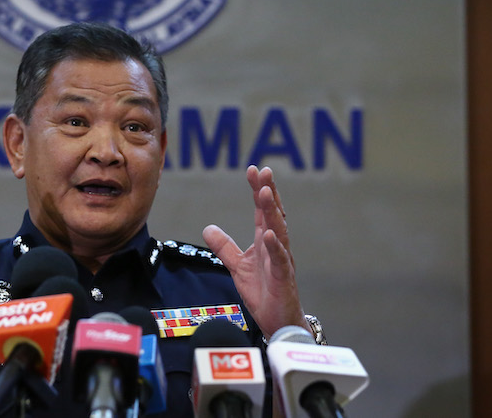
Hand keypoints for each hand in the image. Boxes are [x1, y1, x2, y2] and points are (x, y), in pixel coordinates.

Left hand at [202, 165, 306, 338]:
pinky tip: (270, 234)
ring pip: (278, 231)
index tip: (253, 169)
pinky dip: (275, 247)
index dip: (258, 189)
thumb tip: (208, 228)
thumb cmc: (264, 292)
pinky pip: (280, 260)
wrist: (278, 322)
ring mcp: (281, 261)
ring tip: (265, 193)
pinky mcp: (283, 278)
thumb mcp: (237, 266)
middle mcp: (276, 246)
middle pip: (273, 214)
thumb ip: (224, 247)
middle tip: (263, 171)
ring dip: (272, 212)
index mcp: (265, 241)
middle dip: (268, 192)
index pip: (262, 210)